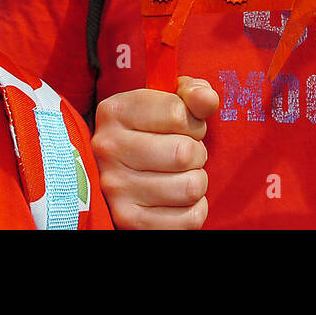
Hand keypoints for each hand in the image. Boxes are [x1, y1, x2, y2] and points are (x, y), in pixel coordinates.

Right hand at [92, 76, 219, 229]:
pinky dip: (194, 209)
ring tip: (179, 174)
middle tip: (184, 154)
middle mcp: (108, 149)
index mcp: (115, 111)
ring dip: (196, 180)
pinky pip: (190, 218)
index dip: (192, 120)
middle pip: (185, 153)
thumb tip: (207, 99)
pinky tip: (177, 198)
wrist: (122, 173)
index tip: (183, 126)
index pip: (177, 112)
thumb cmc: (151, 131)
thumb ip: (192, 93)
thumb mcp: (168, 102)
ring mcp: (116, 188)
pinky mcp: (130, 221)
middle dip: (196, 153)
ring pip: (191, 187)